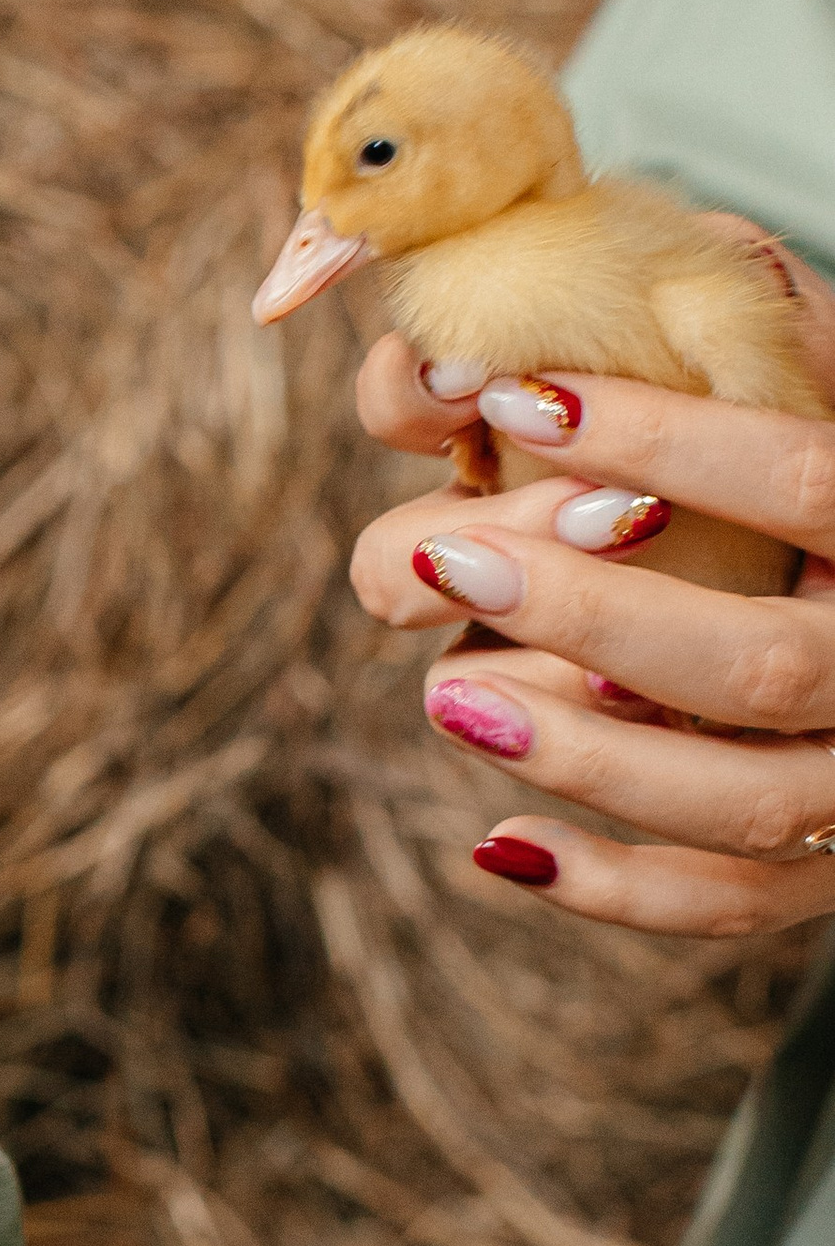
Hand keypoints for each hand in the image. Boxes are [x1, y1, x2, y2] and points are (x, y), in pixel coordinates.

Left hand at [351, 249, 834, 932]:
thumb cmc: (820, 462)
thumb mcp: (809, 380)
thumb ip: (724, 341)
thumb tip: (497, 367)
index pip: (808, 482)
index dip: (666, 442)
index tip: (519, 399)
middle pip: (761, 669)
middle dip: (594, 617)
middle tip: (448, 559)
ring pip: (742, 805)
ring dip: (582, 759)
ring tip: (450, 694)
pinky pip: (730, 904)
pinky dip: (612, 887)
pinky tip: (498, 844)